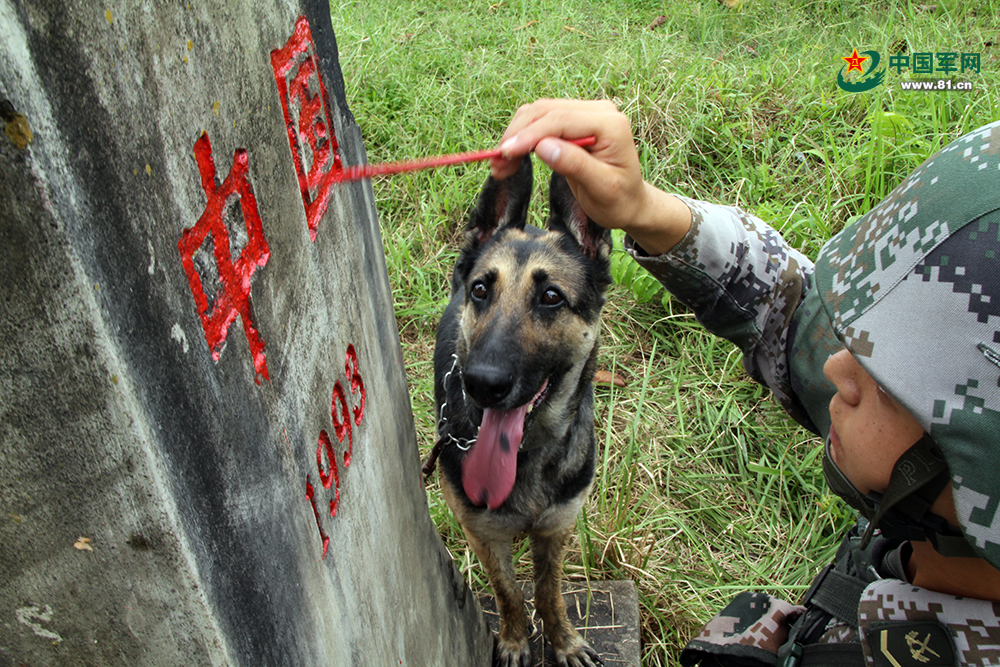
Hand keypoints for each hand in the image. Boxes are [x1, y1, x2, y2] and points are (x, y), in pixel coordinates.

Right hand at [490, 99, 690, 254]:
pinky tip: (510, 159)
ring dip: (515, 137)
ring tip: (499, 166)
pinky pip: (541, 122)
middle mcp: (597, 110)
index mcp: (609, 123)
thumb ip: (575, 165)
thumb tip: (543, 146)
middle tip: (495, 163)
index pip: (561, 120)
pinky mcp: (573, 122)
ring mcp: (585, 113)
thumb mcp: (601, 188)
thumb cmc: (619, 201)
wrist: (630, 203)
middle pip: (545, 111)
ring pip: (538, 113)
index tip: (504, 154)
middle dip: (516, 136)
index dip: (529, 135)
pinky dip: (522, 139)